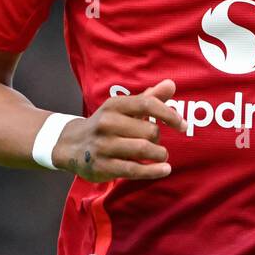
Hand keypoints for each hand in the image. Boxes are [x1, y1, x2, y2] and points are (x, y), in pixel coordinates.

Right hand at [54, 79, 186, 181]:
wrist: (71, 145)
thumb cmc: (106, 124)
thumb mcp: (124, 108)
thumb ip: (149, 97)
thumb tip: (171, 84)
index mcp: (115, 105)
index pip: (148, 104)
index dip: (169, 115)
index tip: (183, 126)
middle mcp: (107, 123)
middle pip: (149, 131)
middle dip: (159, 139)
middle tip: (157, 143)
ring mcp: (104, 145)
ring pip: (144, 149)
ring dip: (159, 154)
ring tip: (161, 155)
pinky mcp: (103, 166)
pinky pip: (134, 169)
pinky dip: (153, 171)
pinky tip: (165, 169)